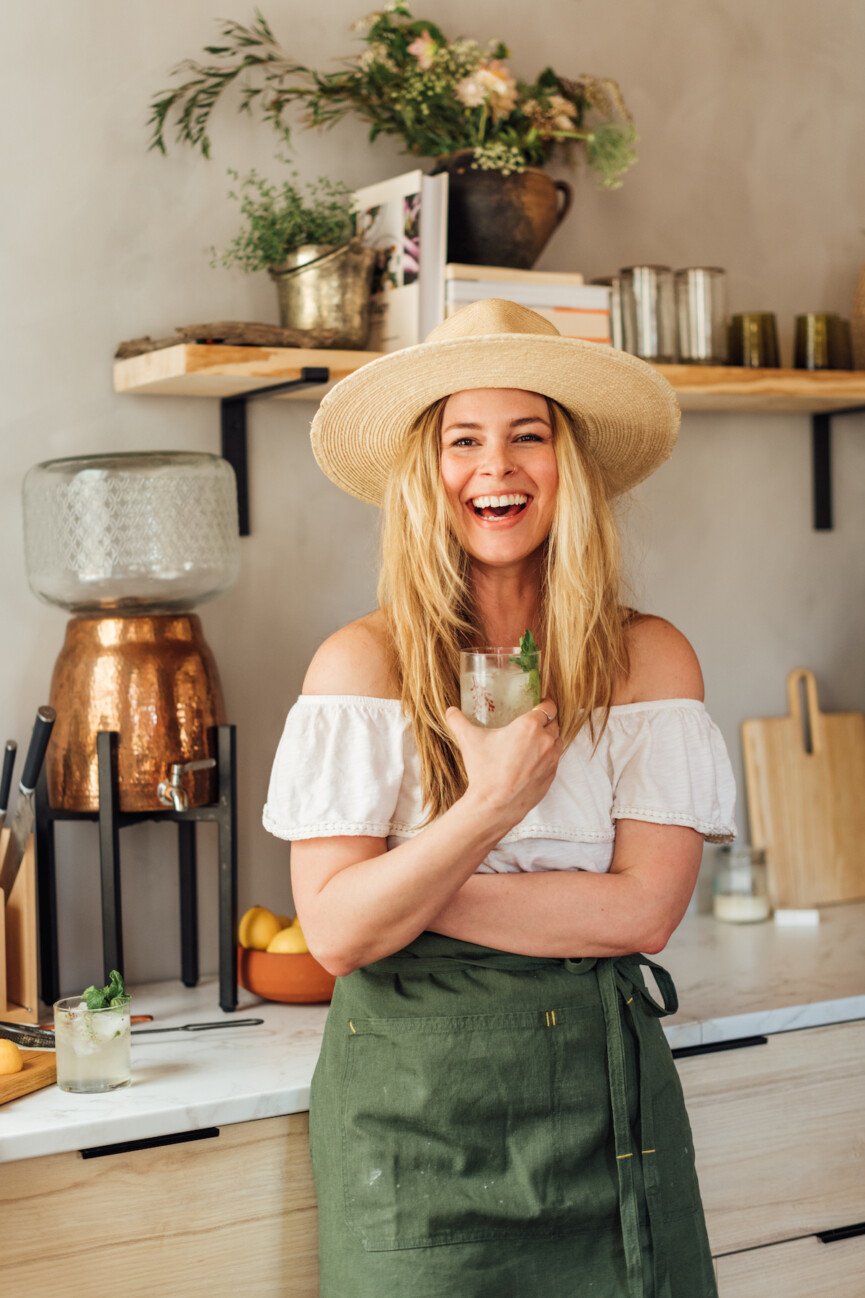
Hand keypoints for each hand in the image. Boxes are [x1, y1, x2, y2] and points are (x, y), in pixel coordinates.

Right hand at [444, 699, 562, 831]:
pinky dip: (547, 757)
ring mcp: (551, 759)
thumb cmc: (484, 771)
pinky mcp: (551, 776)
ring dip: (549, 738)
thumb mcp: (468, 741)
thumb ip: (458, 722)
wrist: (495, 805)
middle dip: (545, 721)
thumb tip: (450, 711)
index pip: (548, 706)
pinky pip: (554, 760)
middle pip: (553, 723)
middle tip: (532, 723)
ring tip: (534, 741)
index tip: (539, 703)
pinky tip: (532, 760)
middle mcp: (545, 740)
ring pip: (556, 741)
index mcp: (530, 726)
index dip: (544, 703)